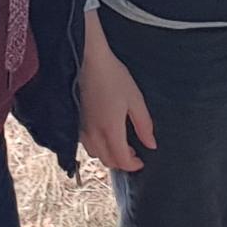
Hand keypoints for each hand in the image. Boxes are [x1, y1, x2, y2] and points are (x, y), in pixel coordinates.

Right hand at [78, 10, 154, 172]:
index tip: (141, 161)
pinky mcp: (76, 122)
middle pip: (108, 161)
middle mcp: (93, 133)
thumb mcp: (135, 99)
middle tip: (133, 153)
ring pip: (95, 154)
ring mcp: (82, 129)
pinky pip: (86, 144)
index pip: (122, 160)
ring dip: (109, 155)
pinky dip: (98, 146)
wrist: (88, 60)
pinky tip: (105, 134)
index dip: (133, 165)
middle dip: (122, 162)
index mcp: (110, 129)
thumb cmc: (112, 76)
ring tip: (120, 144)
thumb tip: (151, 144)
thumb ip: (144, 125)